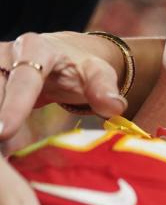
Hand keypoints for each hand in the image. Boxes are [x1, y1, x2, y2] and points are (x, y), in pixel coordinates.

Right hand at [0, 32, 126, 140]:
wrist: (67, 57)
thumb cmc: (83, 68)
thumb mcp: (100, 74)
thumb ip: (105, 90)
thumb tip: (115, 107)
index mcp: (37, 48)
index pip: (23, 79)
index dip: (13, 106)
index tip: (3, 131)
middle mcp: (7, 53)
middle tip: (0, 149)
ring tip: (2, 156)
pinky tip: (1, 150)